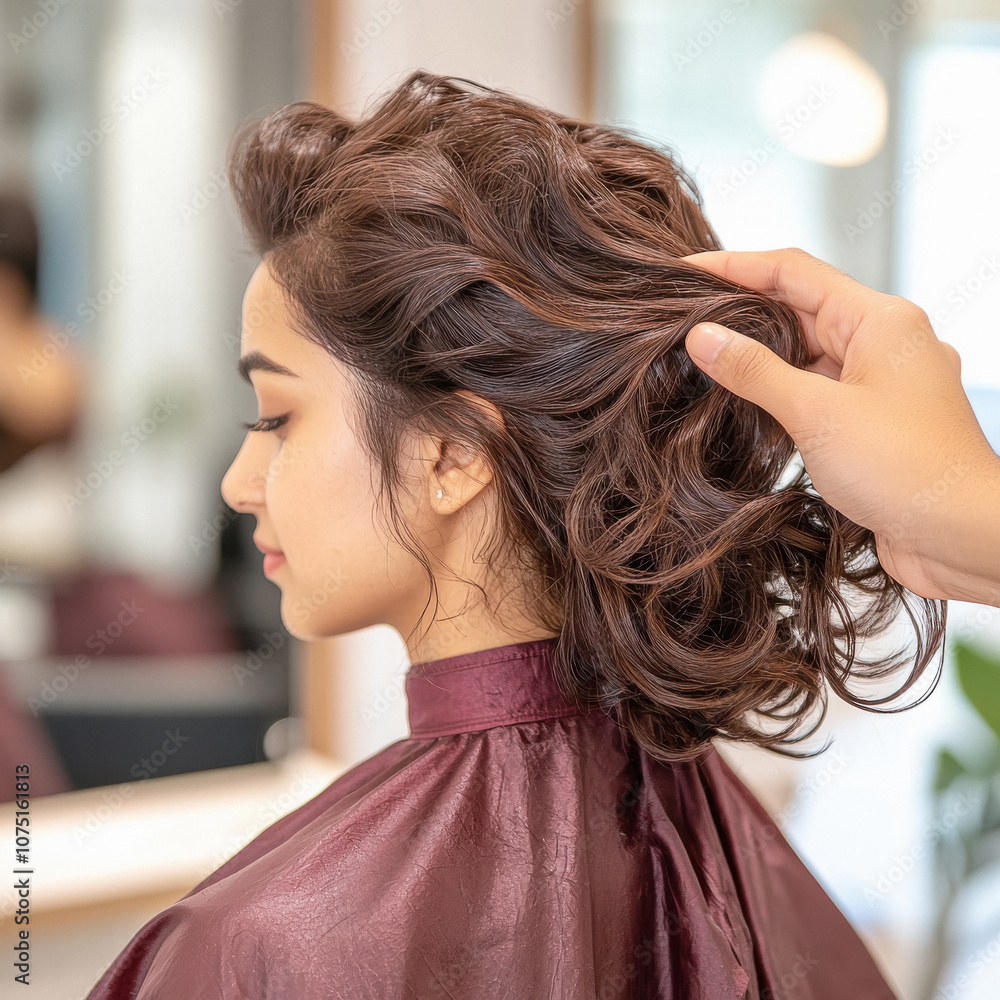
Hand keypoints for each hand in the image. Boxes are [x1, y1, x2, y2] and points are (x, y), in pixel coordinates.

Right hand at [681, 247, 999, 605]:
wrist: (960, 537)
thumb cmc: (906, 468)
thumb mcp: (816, 412)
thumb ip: (755, 371)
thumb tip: (704, 338)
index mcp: (881, 321)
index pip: (794, 272)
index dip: (735, 266)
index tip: (687, 271)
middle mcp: (885, 344)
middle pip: (801, 310)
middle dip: (743, 314)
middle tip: (685, 320)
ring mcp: (882, 385)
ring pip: (809, 356)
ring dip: (761, 359)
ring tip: (703, 362)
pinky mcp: (874, 424)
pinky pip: (819, 393)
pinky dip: (782, 395)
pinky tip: (745, 406)